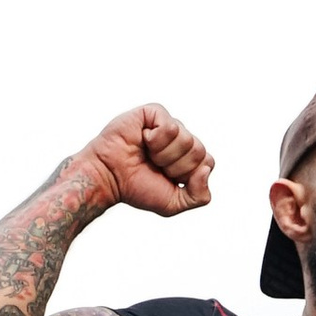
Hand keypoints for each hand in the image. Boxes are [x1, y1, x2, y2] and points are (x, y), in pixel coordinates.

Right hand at [79, 105, 211, 218]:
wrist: (108, 178)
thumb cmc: (136, 187)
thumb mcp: (173, 203)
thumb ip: (199, 196)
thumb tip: (205, 169)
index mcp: (187, 157)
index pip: (207, 162)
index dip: (187, 175)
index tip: (166, 178)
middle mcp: (180, 139)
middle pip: (199, 151)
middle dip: (176, 166)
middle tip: (154, 165)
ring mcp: (168, 124)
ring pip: (187, 139)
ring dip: (163, 155)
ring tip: (147, 154)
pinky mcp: (154, 112)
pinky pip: (171, 127)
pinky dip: (156, 140)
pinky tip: (142, 140)